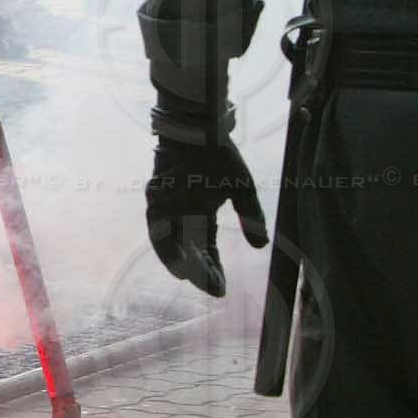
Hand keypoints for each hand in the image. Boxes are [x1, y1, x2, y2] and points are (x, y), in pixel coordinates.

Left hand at [145, 133, 268, 297]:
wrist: (201, 128)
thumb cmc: (220, 155)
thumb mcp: (242, 188)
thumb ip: (250, 216)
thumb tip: (261, 246)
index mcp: (202, 213)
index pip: (206, 248)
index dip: (213, 268)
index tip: (221, 289)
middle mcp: (181, 213)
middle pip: (187, 249)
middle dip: (199, 270)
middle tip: (211, 288)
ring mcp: (167, 204)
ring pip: (168, 239)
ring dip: (179, 259)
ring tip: (191, 276)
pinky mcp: (156, 193)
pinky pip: (157, 221)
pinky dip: (164, 239)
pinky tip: (173, 251)